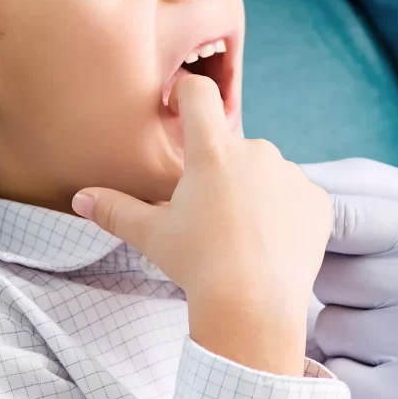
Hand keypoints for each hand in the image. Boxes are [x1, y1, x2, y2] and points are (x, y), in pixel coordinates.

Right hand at [77, 75, 330, 375]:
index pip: (199, 93)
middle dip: (222, 171)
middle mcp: (256, 151)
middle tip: (210, 214)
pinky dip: (285, 215)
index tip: (178, 106)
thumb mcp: (151, 236)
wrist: (252, 306)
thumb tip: (79, 198)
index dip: (186, 92)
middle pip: (233, 146)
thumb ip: (114, 210)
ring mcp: (291, 174)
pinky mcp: (317, 200)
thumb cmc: (197, 265)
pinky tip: (271, 245)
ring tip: (242, 236)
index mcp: (212, 151)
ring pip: (267, 172)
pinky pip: (297, 198)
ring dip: (255, 192)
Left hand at [303, 159, 397, 398]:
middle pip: (325, 275)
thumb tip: (286, 176)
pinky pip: (338, 379)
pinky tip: (383, 368)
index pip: (339, 215)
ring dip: (340, 331)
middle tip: (373, 292)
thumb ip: (362, 185)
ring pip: (328, 329)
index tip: (306, 236)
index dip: (309, 227)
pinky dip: (347, 373)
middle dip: (333, 282)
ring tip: (385, 332)